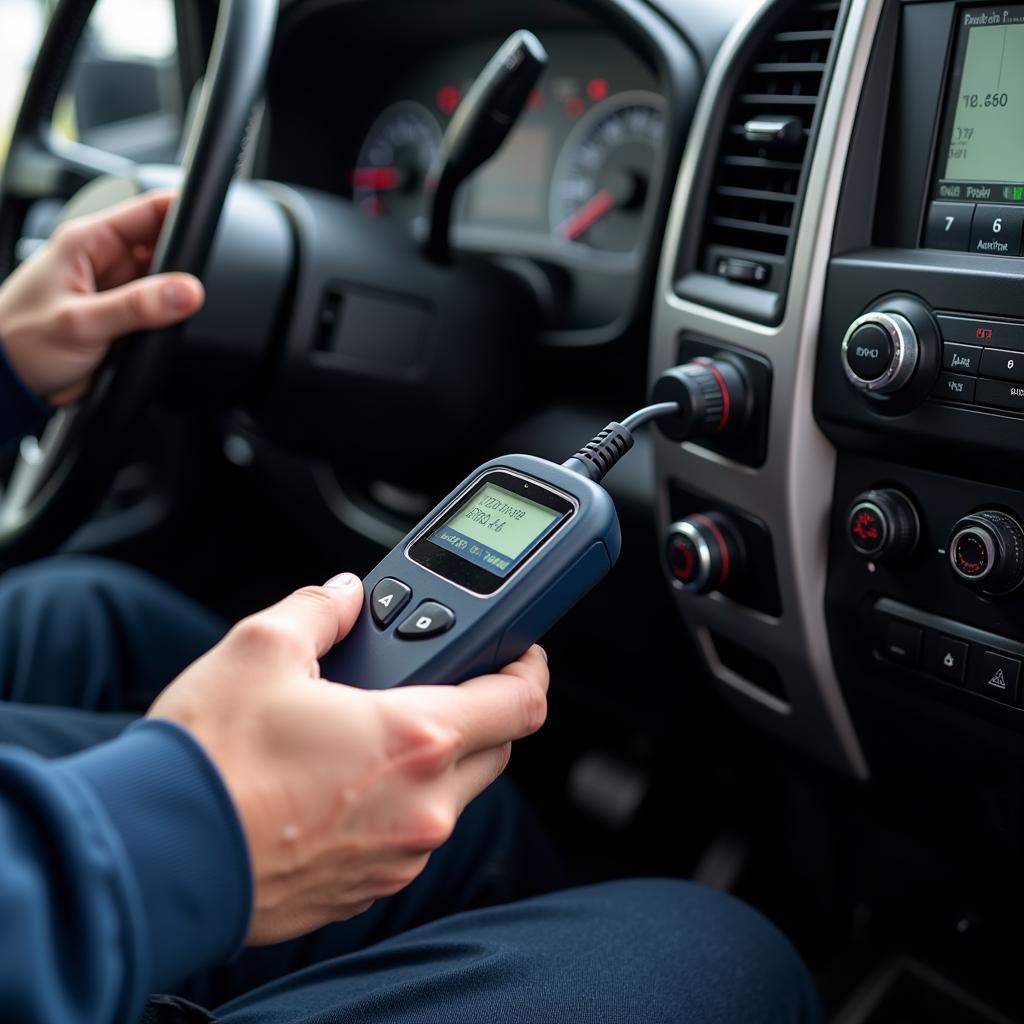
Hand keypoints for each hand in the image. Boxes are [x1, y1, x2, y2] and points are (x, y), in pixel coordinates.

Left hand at [0, 191, 204, 405]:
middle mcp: (105, 261)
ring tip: (176, 313)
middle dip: (185, 266)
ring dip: (177, 297)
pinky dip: (170, 320)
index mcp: (89, 242)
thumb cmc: (20, 342)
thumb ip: (138, 306)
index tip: (211, 230)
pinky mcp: (125, 319)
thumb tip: (187, 291)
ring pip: (167, 283)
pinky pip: (160, 312)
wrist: (9, 383)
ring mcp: (117, 291)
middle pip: (166, 248)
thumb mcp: (82, 322)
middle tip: (194, 289)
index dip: (184, 212)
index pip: (150, 210)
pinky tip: (167, 330)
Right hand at [148, 574, 548, 945]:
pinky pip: (409, 835)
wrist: (159, 859)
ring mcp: (398, 858)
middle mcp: (423, 807)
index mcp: (416, 740)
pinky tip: (345, 779)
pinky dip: (398, 801)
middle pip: (493, 748)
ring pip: (452, 795)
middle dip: (478, 709)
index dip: (530, 668)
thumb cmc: (211, 762)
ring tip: (374, 726)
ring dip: (434, 757)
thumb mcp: (261, 649)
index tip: (519, 650)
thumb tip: (343, 595)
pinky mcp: (367, 888)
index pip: (521, 702)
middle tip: (436, 680)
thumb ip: (318, 609)